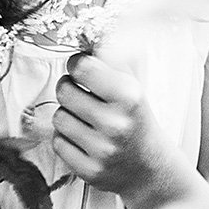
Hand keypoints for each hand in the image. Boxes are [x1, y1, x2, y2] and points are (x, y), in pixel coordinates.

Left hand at [53, 52, 194, 208]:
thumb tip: (89, 37)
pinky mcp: (89, 170)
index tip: (82, 69)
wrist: (150, 168)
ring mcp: (101, 150)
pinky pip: (58, 142)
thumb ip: (111, 61)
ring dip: (68, 115)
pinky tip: (85, 139)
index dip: (78, 64)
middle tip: (82, 94)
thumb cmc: (137, 121)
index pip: (82, 67)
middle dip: (70, 88)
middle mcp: (115, 124)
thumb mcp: (133, 86)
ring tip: (86, 119)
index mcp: (129, 97)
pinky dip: (67, 139)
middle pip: (64, 91)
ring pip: (58, 117)